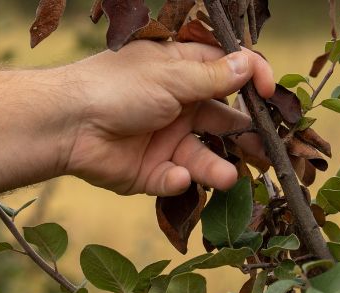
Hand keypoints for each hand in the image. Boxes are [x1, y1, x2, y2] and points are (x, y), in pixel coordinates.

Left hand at [61, 41, 274, 196]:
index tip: (271, 93)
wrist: (67, 125)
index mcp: (181, 73)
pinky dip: (178, 180)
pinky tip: (176, 175)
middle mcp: (177, 106)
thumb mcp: (170, 76)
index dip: (252, 80)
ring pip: (202, 156)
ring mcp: (164, 140)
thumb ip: (212, 78)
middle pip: (223, 122)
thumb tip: (249, 65)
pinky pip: (174, 180)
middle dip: (247, 137)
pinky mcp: (150, 172)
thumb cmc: (115, 87)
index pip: (227, 74)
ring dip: (217, 167)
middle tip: (269, 152)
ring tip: (229, 177)